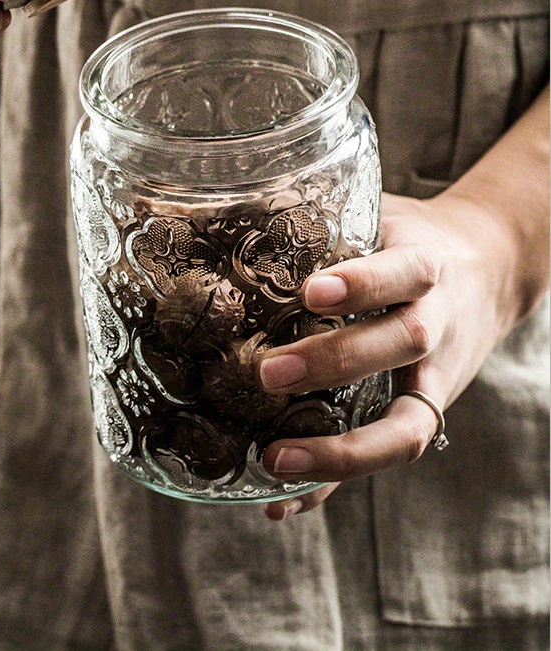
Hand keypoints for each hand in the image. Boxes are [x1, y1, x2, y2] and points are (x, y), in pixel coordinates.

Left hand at [256, 188, 534, 520]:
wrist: (489, 272)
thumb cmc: (408, 242)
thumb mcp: (381, 218)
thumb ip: (327, 223)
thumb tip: (223, 208)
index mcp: (425, 267)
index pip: (403, 273)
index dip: (361, 284)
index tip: (310, 291)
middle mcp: (436, 324)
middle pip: (401, 344)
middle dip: (336, 361)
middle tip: (268, 372)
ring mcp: (434, 377)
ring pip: (406, 424)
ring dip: (340, 449)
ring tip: (272, 459)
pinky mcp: (422, 411)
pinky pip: (381, 454)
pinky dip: (334, 483)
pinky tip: (281, 503)